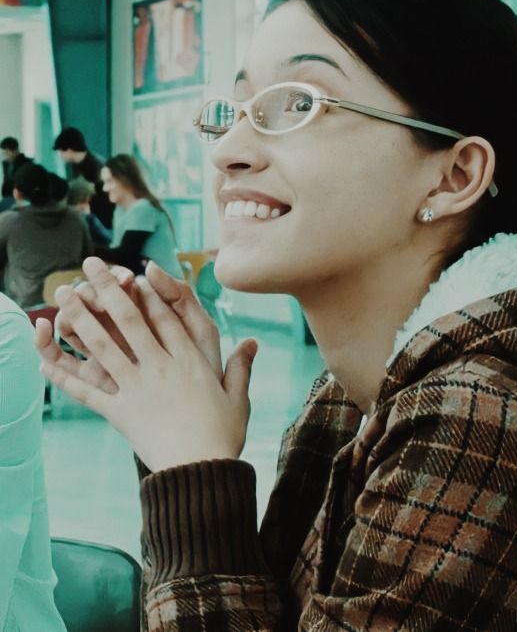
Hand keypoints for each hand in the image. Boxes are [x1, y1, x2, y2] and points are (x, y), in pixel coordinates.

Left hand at [36, 257, 256, 471]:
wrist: (199, 471)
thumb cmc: (223, 434)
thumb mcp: (238, 398)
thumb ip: (242, 366)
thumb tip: (254, 342)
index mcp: (189, 360)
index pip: (165, 316)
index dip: (148, 290)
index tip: (133, 272)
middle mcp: (159, 367)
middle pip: (128, 319)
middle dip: (107, 288)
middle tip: (90, 264)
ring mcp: (136, 387)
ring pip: (103, 345)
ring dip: (80, 317)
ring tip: (63, 294)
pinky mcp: (119, 411)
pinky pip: (86, 390)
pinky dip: (64, 375)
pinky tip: (44, 360)